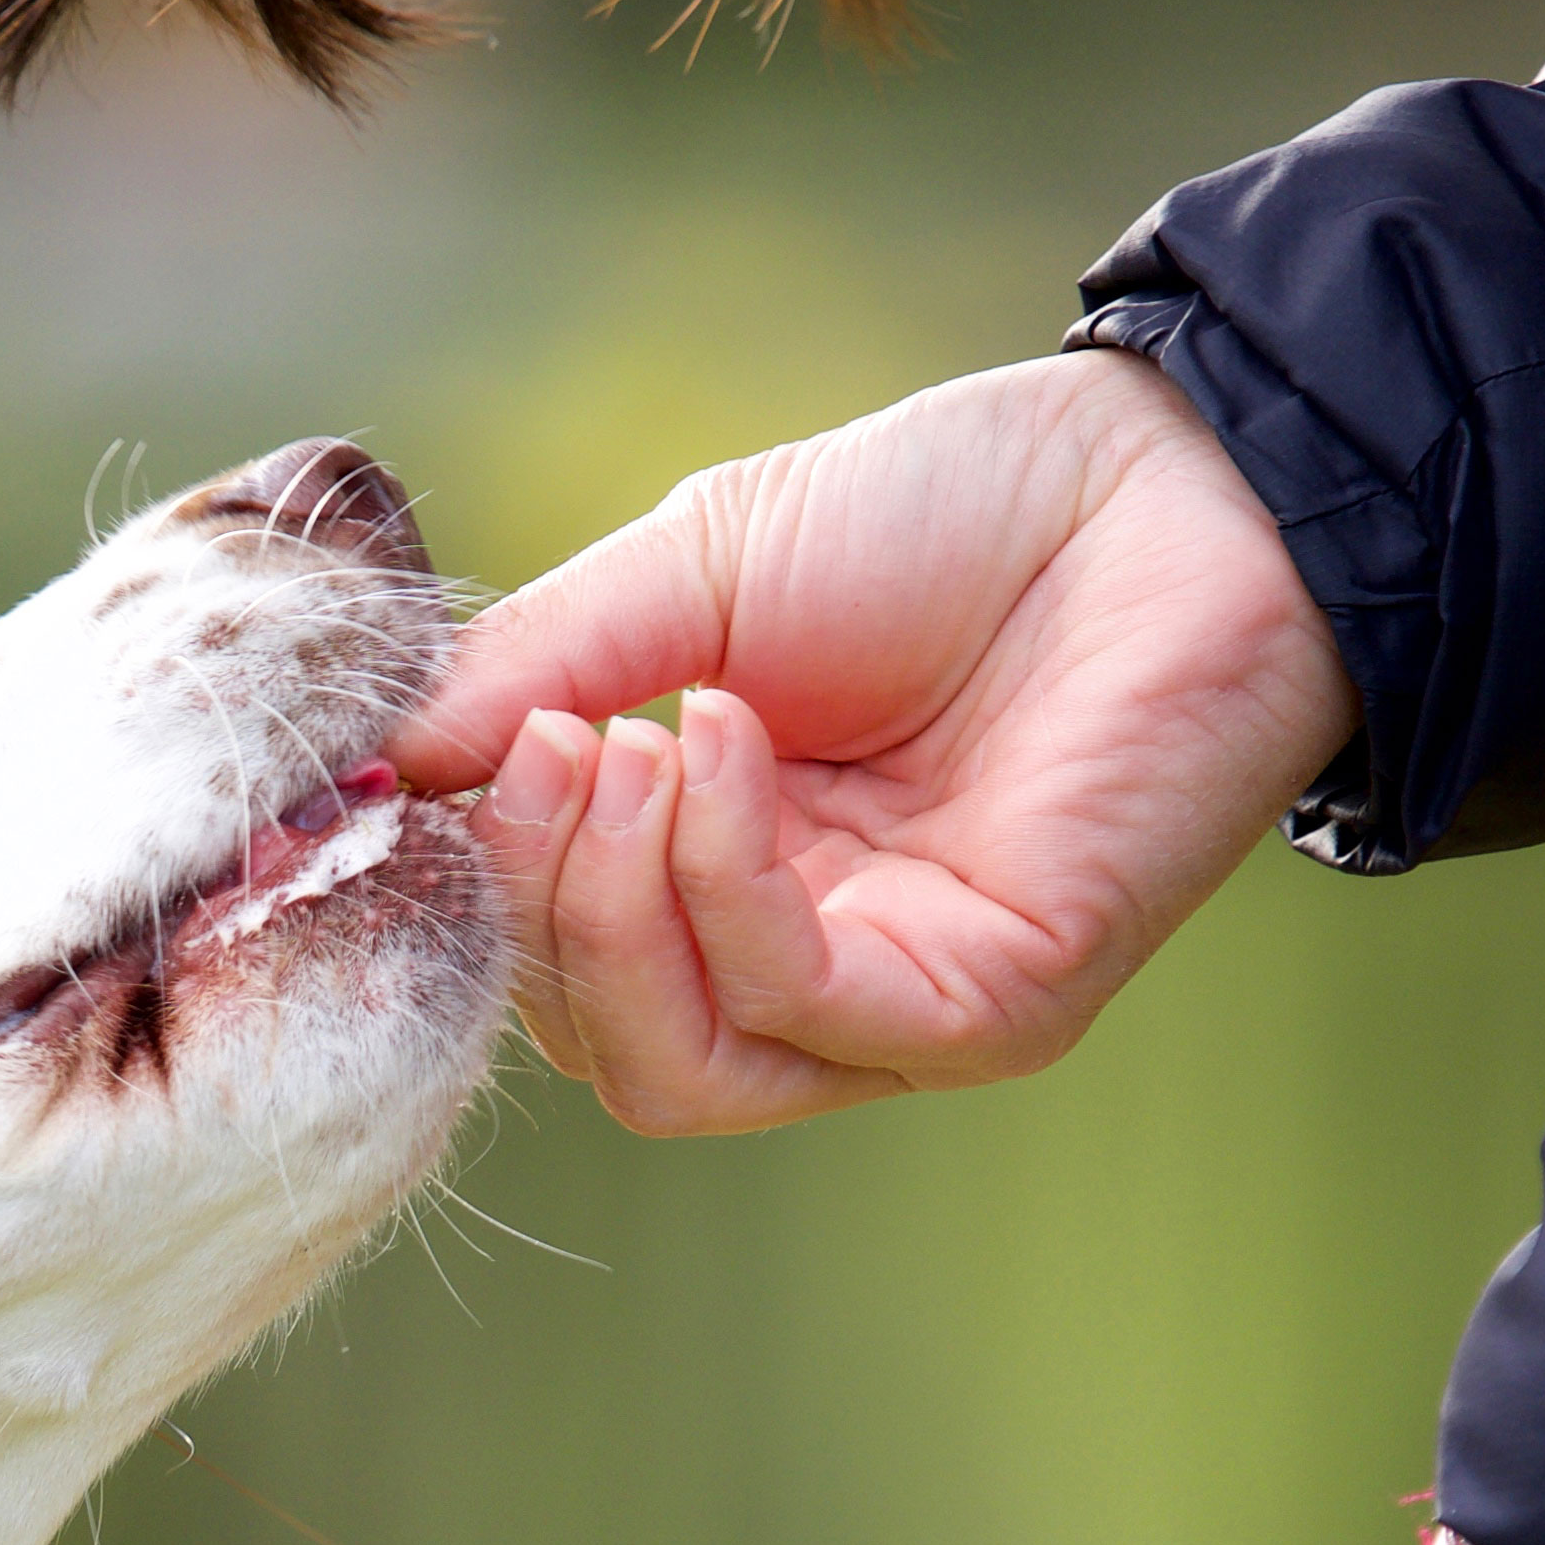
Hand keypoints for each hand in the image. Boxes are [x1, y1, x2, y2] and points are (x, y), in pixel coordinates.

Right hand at [397, 353, 1358, 1134]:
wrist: (1170, 477)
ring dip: (609, 910)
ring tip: (622, 747)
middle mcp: (808, 967)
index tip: (433, 756)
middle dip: (530, 897)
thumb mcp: (688, 575)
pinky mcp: (990, 1010)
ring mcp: (897, 1005)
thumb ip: (535, 676)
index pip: (552, 961)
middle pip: (593, 1039)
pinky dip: (724, 883)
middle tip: (532, 746)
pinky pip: (797, 1007)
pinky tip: (721, 740)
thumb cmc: (953, 515)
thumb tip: (375, 771)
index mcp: (727, 876)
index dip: (472, 880)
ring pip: (672, 1067)